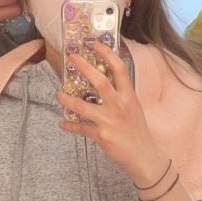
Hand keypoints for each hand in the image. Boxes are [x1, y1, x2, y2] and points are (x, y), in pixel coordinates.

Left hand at [56, 42, 167, 184]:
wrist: (143, 155)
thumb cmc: (137, 130)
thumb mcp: (134, 107)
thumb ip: (121, 94)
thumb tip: (105, 79)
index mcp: (129, 96)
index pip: (119, 69)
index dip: (107, 54)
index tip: (96, 44)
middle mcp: (119, 106)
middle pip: (100, 82)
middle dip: (84, 68)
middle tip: (72, 58)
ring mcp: (109, 121)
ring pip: (82, 106)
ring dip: (67, 100)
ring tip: (58, 94)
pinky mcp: (101, 135)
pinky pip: (81, 128)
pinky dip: (70, 126)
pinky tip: (62, 124)